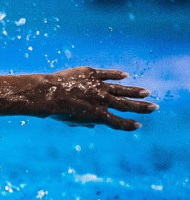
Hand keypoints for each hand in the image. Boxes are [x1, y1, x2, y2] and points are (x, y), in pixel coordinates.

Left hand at [38, 67, 156, 129]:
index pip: (118, 122)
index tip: (138, 125)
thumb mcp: (70, 121)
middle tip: (154, 107)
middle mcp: (101, 101)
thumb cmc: (55, 110)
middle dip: (141, 107)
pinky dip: (116, 75)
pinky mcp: (92, 74)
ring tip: (146, 93)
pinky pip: (107, 74)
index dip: (128, 125)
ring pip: (121, 89)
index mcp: (97, 116)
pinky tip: (125, 76)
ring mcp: (98, 86)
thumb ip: (84, 123)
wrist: (46, 93)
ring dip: (135, 91)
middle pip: (126, 105)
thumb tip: (94, 126)